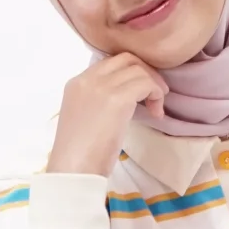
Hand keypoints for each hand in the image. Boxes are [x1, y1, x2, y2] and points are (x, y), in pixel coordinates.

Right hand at [47, 55, 169, 177]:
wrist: (73, 170)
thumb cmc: (79, 154)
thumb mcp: (85, 117)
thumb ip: (98, 101)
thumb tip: (126, 98)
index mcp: (77, 83)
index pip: (110, 62)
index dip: (131, 72)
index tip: (140, 92)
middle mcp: (88, 79)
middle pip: (126, 58)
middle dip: (146, 72)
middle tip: (154, 94)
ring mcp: (102, 87)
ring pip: (138, 69)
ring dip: (154, 85)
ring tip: (155, 108)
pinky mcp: (117, 99)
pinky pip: (146, 83)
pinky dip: (156, 94)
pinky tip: (156, 113)